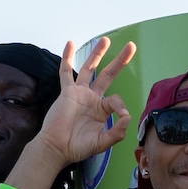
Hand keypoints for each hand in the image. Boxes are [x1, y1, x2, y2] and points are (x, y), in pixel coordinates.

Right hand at [31, 39, 137, 172]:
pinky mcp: (67, 92)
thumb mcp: (102, 142)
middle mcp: (91, 98)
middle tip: (130, 46)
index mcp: (101, 110)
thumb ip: (117, 132)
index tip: (122, 116)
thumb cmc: (77, 147)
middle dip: (119, 61)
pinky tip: (70, 44)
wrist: (57, 148)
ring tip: (104, 40)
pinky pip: (66, 72)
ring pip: (89, 68)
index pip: (116, 99)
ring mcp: (79, 93)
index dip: (121, 106)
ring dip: (97, 54)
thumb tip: (127, 116)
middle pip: (107, 75)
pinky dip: (67, 57)